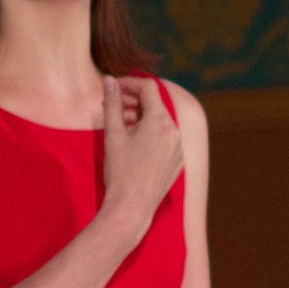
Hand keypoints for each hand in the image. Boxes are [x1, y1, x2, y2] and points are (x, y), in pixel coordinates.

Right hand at [98, 74, 182, 231]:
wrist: (132, 207)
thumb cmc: (120, 171)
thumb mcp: (112, 135)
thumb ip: (112, 104)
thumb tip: (109, 81)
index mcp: (160, 120)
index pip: (148, 88)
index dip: (130, 83)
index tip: (114, 87)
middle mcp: (174, 130)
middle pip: (156, 105)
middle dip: (135, 101)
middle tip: (114, 105)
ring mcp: (179, 147)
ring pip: (161, 123)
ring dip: (142, 119)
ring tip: (122, 126)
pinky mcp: (178, 161)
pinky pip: (166, 140)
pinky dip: (151, 135)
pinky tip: (135, 145)